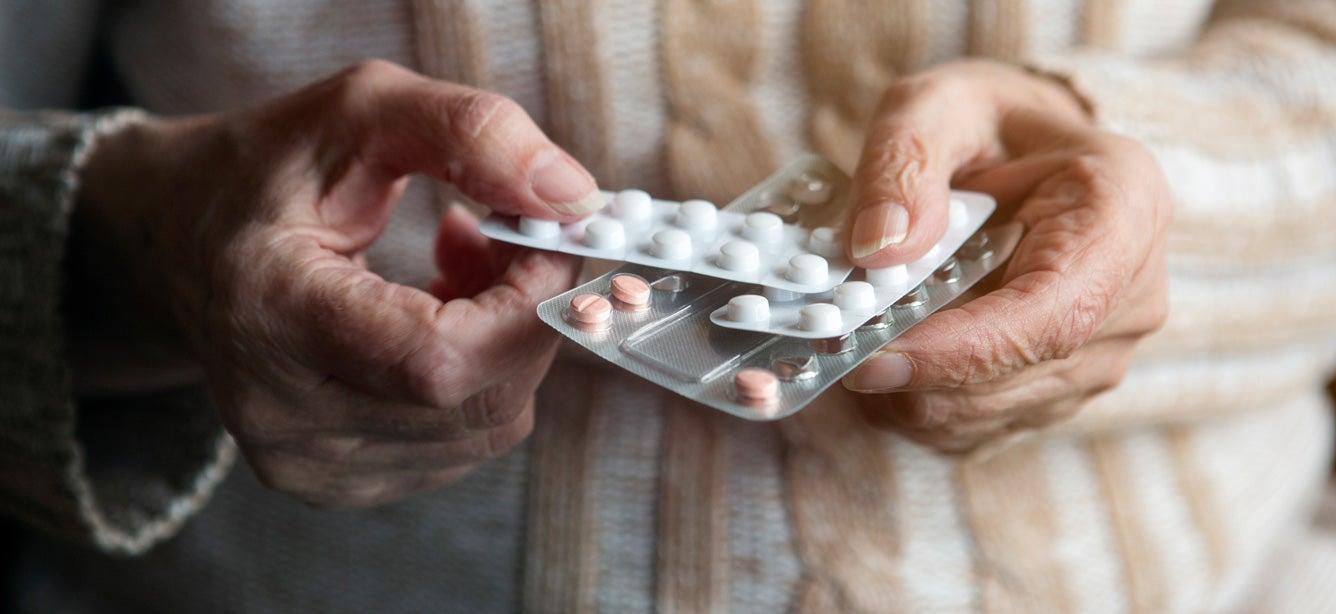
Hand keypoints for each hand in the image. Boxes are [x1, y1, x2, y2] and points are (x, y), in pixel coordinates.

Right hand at [76, 60, 597, 504]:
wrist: (182, 244)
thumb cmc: (267, 173)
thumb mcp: (361, 110)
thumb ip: (472, 135)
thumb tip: (575, 198)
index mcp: (270, 316)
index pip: (439, 358)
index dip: (523, 301)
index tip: (548, 232)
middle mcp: (282, 416)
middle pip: (477, 397)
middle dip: (527, 310)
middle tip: (511, 235)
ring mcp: (310, 464)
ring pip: (488, 422)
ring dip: (510, 340)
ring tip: (460, 268)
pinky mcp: (339, 484)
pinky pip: (466, 439)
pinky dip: (485, 374)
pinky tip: (441, 316)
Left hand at [841, 60, 1169, 451]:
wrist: (1024, 151)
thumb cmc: (985, 124)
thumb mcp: (933, 107)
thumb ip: (903, 163)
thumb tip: (881, 249)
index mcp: (1123, 210)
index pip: (1052, 315)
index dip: (960, 352)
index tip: (874, 360)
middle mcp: (1130, 294)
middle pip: (1019, 374)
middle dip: (914, 374)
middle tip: (828, 347)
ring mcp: (1103, 352)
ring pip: (993, 411)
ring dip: (909, 392)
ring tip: (852, 338)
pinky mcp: (1062, 387)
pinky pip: (981, 423)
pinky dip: (918, 403)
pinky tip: (884, 355)